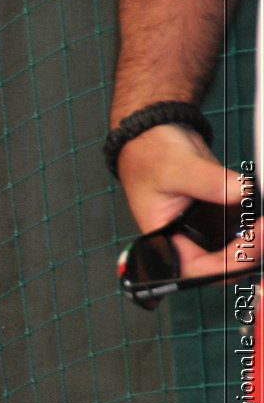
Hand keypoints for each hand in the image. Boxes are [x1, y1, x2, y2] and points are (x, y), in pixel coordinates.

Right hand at [116, 123, 248, 281]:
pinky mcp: (218, 211)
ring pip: (233, 247)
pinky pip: (240, 226)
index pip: (194, 267)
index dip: (223, 266)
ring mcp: (203, 226)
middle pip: (218, 264)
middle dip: (246, 253)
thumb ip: (210, 182)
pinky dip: (255, 223)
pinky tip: (262, 215)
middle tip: (263, 231)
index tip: (248, 244)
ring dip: (254, 240)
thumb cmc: (150, 157)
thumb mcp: (177, 169)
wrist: (155, 135)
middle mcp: (184, 237)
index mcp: (163, 239)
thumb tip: (242, 193)